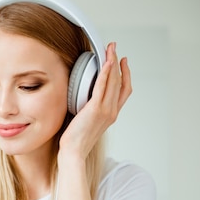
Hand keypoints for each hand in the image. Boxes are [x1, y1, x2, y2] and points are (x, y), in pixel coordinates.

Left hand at [60, 42, 132, 158]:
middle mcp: (112, 111)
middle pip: (120, 81)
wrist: (74, 152)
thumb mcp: (86, 121)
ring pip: (113, 81)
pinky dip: (106, 73)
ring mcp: (106, 110)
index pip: (124, 90)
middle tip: (113, 47)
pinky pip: (103, 87)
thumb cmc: (76, 140)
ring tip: (110, 49)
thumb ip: (90, 109)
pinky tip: (106, 62)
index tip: (122, 61)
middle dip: (118, 62)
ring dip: (112, 62)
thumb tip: (82, 98)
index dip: (125, 74)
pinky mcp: (96, 109)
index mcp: (111, 114)